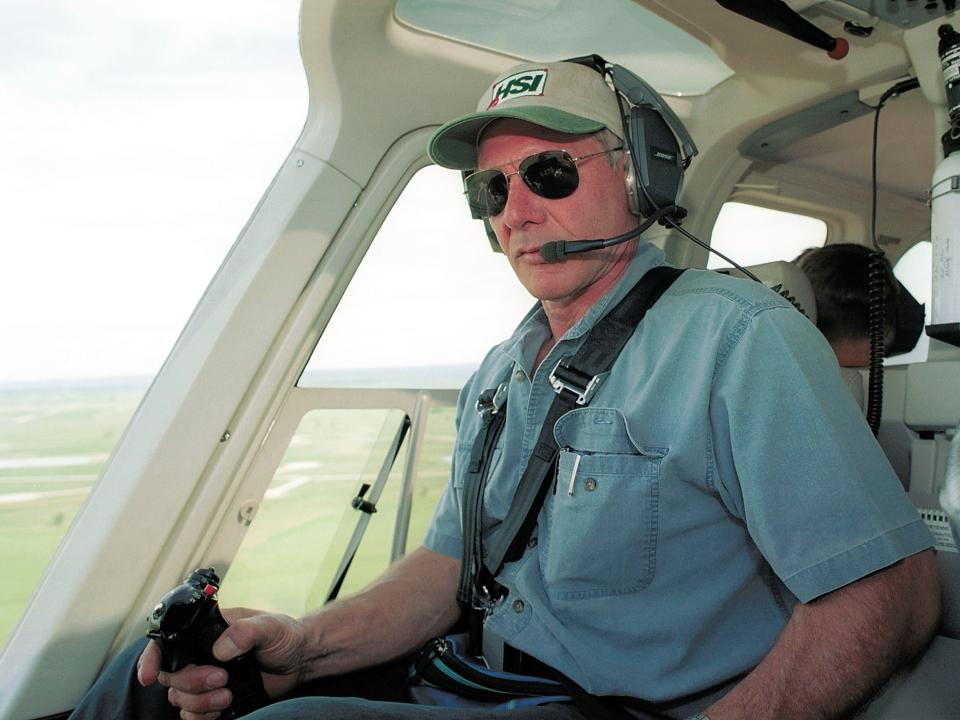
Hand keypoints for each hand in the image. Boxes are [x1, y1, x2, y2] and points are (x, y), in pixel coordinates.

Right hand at [138, 608, 306, 718]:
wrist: (298, 659)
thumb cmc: (283, 635)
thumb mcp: (269, 626)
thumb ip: (246, 631)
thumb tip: (221, 648)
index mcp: (206, 632)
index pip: (166, 642)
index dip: (151, 659)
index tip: (148, 676)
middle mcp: (199, 655)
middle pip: (170, 676)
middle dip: (191, 683)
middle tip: (221, 679)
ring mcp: (204, 678)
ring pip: (179, 698)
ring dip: (199, 702)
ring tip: (228, 695)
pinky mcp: (213, 699)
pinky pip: (192, 715)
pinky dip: (203, 716)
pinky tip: (225, 707)